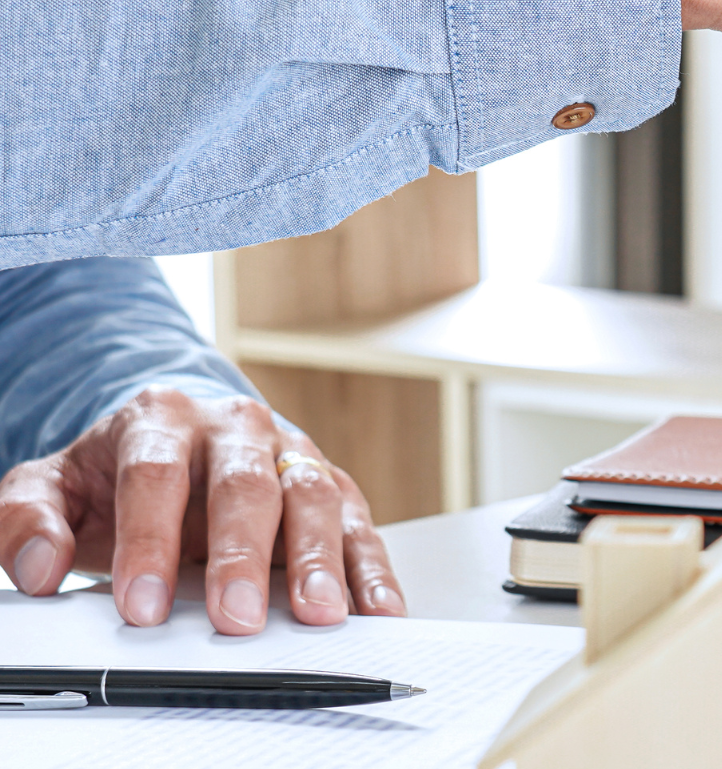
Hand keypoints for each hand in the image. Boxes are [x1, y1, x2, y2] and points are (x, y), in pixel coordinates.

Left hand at [0, 386, 403, 632]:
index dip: (149, 542)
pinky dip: (370, 568)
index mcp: (161, 417)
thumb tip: (38, 567)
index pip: (155, 476)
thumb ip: (27, 518)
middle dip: (242, 555)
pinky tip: (374, 606)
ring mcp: (291, 454)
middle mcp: (236, 427)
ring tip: (316, 613)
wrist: (176, 436)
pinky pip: (358, 523)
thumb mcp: (53, 484)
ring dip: (318, 559)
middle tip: (236, 616)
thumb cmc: (117, 470)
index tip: (142, 604)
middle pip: (244, 484)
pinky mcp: (331, 486)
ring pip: (312, 497)